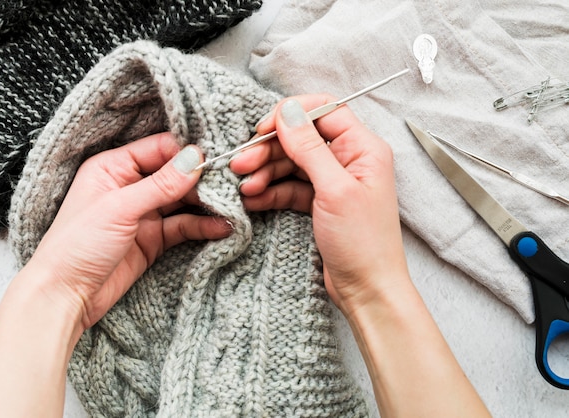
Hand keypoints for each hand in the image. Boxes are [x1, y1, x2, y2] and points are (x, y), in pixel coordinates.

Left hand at [26, 132, 230, 330]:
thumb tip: (195, 158)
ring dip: (207, 205)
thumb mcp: (120, 208)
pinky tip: (222, 228)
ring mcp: (143, 214)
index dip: (188, 154)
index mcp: (113, 168)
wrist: (64, 296)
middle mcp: (129, 186)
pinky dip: (202, 227)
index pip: (160, 149)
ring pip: (183, 201)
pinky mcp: (153, 239)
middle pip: (175, 175)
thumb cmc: (77, 244)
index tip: (217, 160)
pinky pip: (183, 226)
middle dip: (203, 181)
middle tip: (232, 186)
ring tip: (235, 208)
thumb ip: (160, 184)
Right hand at [230, 95, 408, 314]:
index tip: (263, 128)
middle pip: (301, 139)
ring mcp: (332, 182)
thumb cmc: (363, 242)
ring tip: (244, 188)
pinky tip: (253, 200)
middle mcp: (349, 160)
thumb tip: (288, 111)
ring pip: (291, 164)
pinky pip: (290, 187)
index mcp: (363, 148)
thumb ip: (309, 147)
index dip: (291, 115)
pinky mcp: (319, 202)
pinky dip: (270, 192)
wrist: (367, 290)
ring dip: (265, 173)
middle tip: (241, 164)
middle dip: (269, 150)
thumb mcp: (334, 190)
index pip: (324, 110)